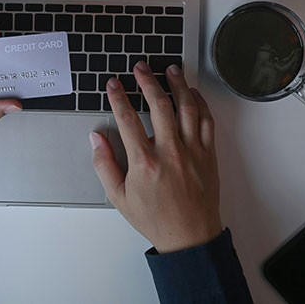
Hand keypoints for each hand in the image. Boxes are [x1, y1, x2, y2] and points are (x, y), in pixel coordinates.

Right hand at [90, 62, 220, 253]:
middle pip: (158, 104)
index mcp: (144, 162)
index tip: (113, 84)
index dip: (118, 97)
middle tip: (140, 68)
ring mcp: (192, 151)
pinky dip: (200, 103)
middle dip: (147, 81)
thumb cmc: (155, 218)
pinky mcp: (208, 154)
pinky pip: (207, 121)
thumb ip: (104, 164)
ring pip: (187, 107)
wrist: (189, 236)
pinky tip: (193, 93)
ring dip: (178, 84)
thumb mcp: (118, 196)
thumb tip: (96, 138)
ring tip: (170, 69)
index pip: (127, 118)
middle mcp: (170, 152)